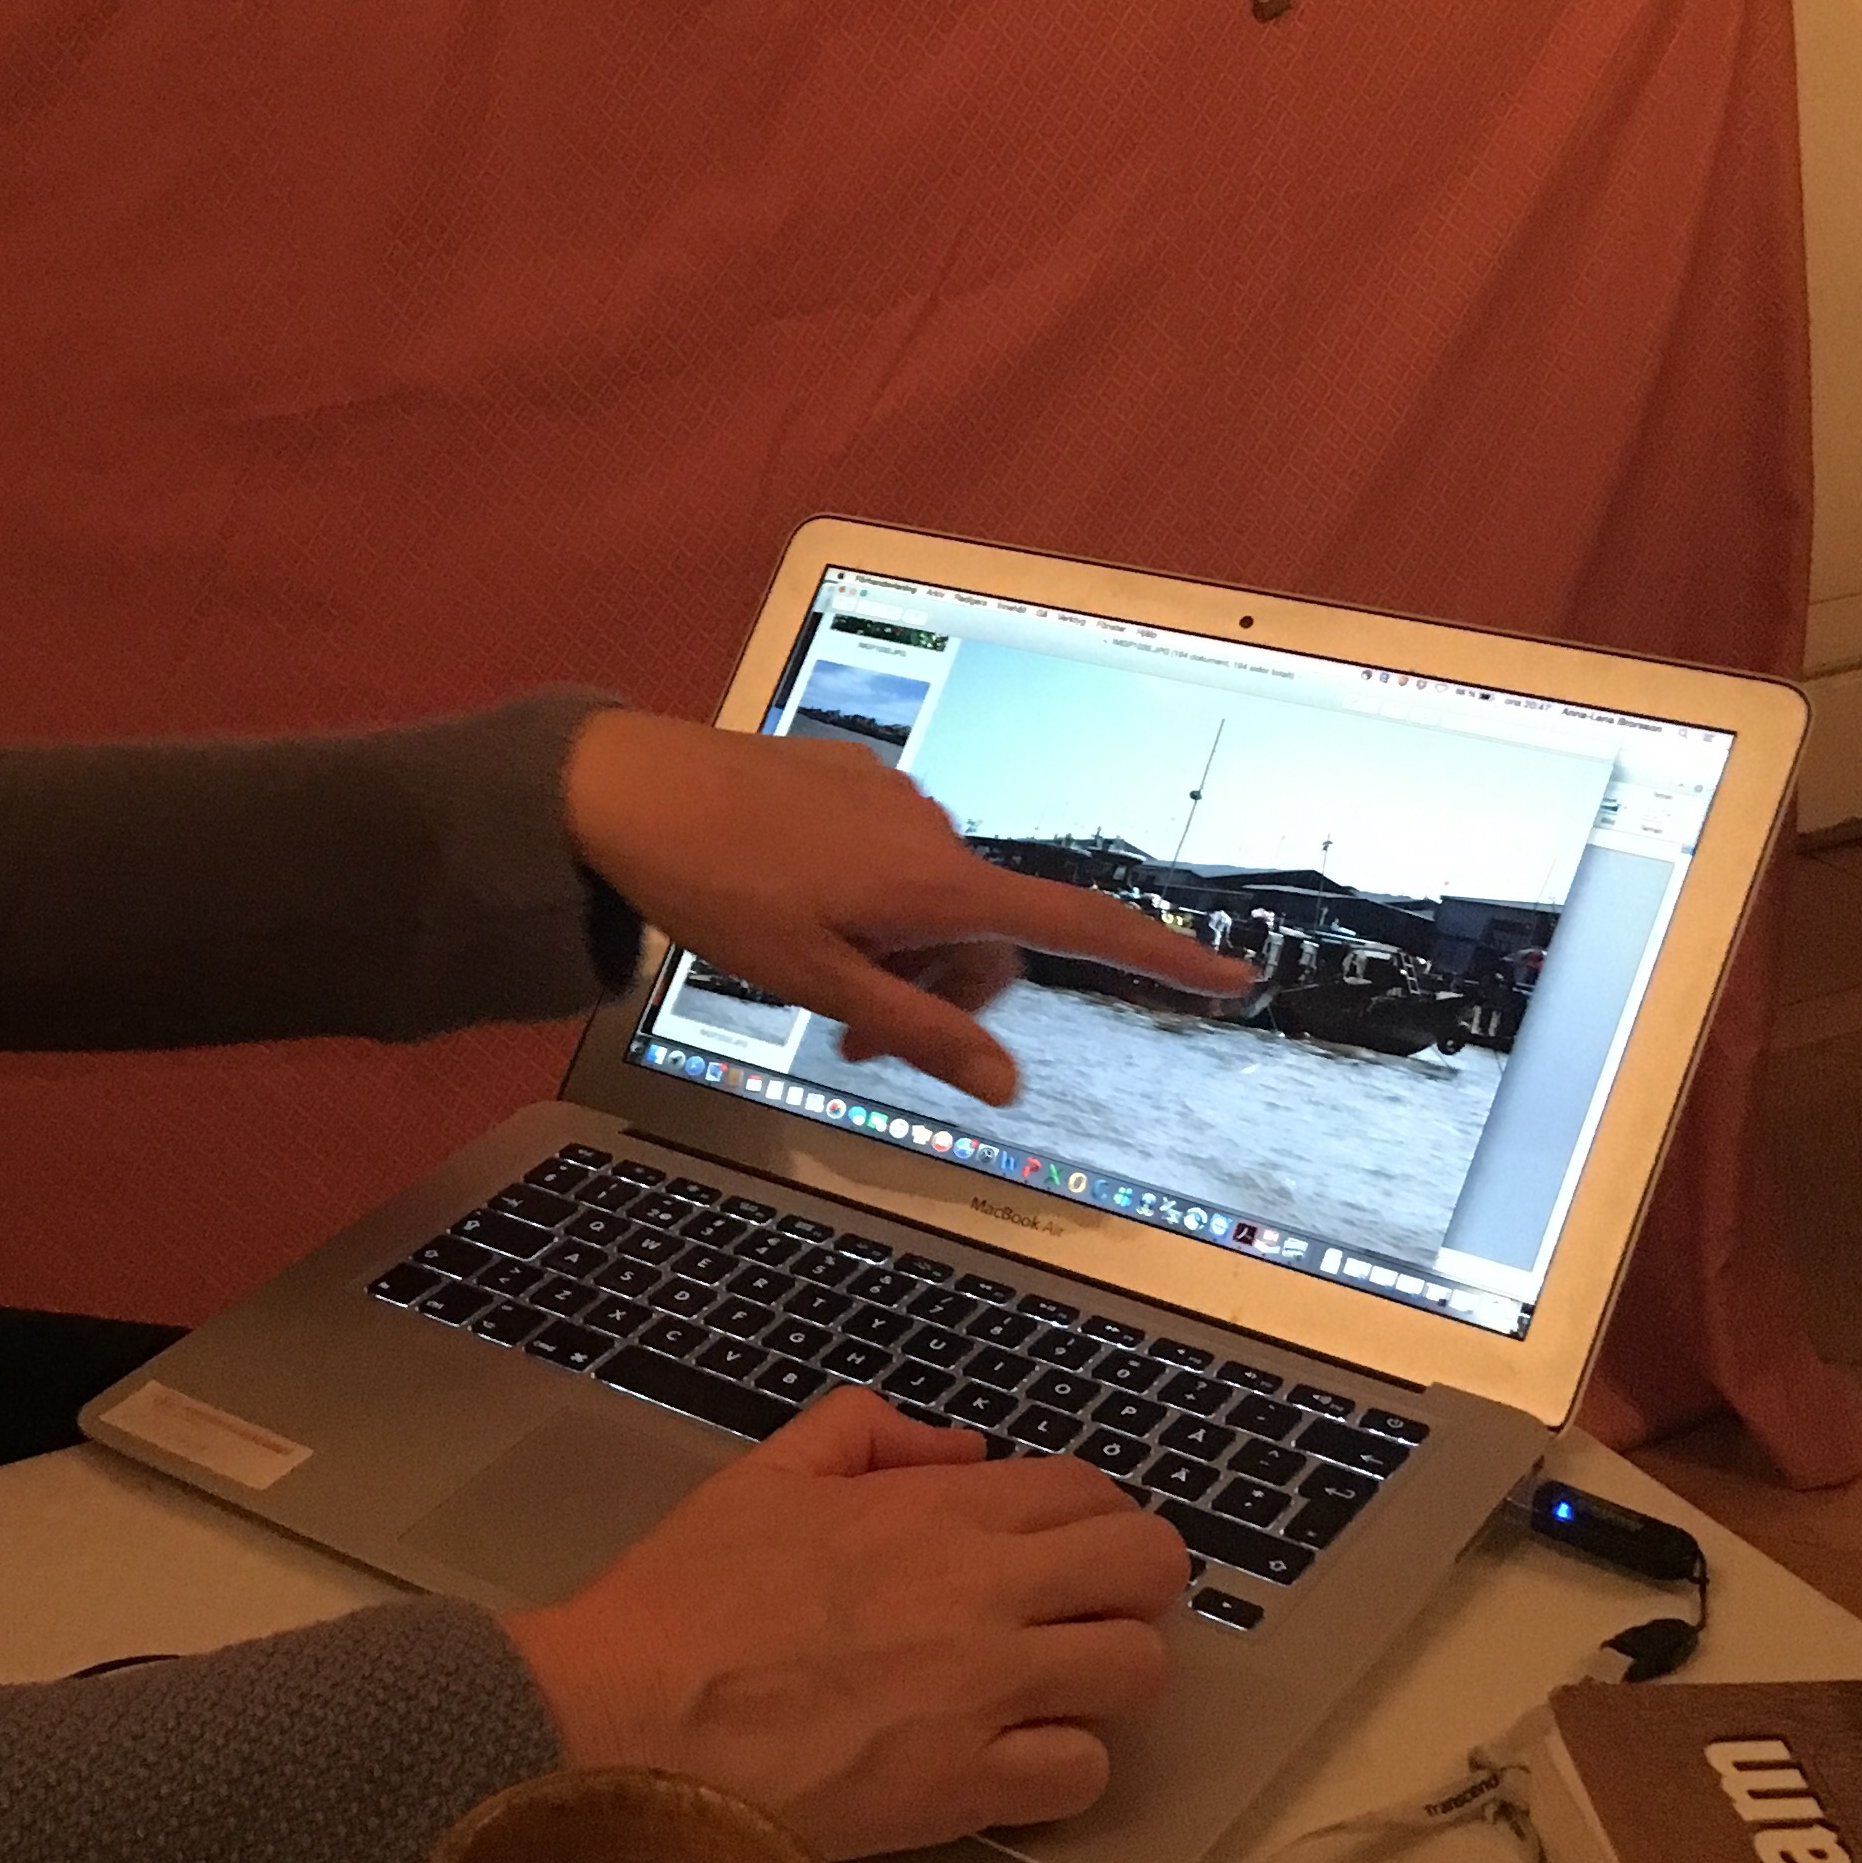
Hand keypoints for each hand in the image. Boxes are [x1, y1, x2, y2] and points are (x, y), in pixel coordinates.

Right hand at [504, 1390, 1184, 1855]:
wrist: (630, 1718)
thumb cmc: (683, 1599)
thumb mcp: (762, 1476)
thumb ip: (862, 1433)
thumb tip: (957, 1449)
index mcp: (936, 1511)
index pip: (1089, 1489)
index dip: (1087, 1513)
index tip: (1055, 1542)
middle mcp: (985, 1592)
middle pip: (1149, 1567)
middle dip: (1129, 1581)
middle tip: (1077, 1608)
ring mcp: (988, 1694)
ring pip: (1139, 1671)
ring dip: (1106, 1675)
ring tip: (1050, 1688)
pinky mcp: (972, 1788)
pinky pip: (1084, 1775)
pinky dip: (1062, 1767)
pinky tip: (1011, 1758)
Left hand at [561, 709, 1251, 1104]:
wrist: (631, 789)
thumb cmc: (721, 893)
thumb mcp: (818, 985)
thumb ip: (918, 1032)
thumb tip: (1008, 1085)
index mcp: (938, 884)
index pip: (1075, 925)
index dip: (1158, 956)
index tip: (1230, 979)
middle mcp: (933, 831)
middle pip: (986, 935)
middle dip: (939, 992)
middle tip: (848, 1041)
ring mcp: (893, 798)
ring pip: (931, 900)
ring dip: (894, 949)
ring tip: (807, 970)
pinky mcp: (853, 777)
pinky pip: (889, 855)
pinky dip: (866, 898)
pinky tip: (792, 902)